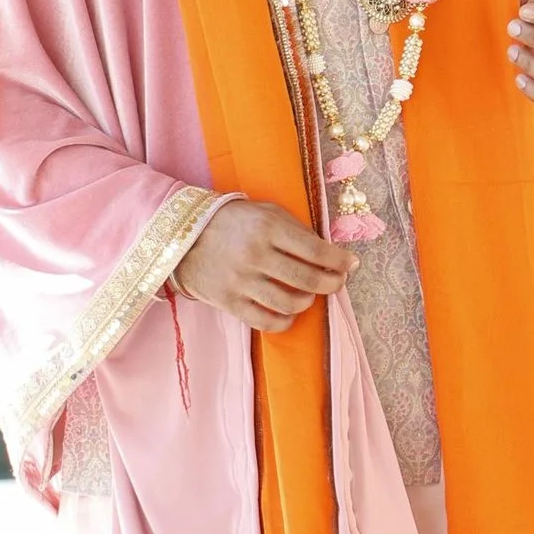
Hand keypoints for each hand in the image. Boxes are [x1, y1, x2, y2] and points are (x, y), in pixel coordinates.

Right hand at [174, 197, 353, 331]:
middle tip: (338, 282)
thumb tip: (329, 251)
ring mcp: (241, 281)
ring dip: (309, 301)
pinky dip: (285, 321)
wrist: (182, 236)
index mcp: (267, 227)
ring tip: (310, 294)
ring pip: (290, 304)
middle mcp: (255, 255)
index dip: (339, 260)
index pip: (314, 249)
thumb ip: (295, 229)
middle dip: (332, 283)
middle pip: (307, 279)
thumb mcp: (265, 211)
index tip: (351, 264)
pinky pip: (266, 321)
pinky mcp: (229, 302)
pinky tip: (289, 312)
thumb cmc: (232, 220)